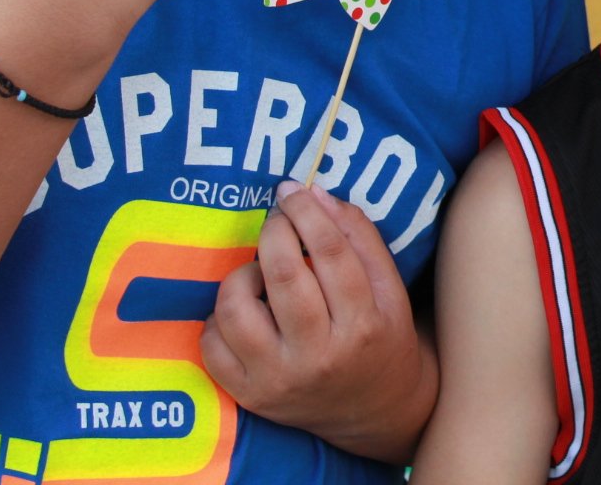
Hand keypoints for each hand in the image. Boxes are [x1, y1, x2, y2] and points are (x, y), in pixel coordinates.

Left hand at [201, 182, 432, 459]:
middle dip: (274, 232)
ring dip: (243, 274)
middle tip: (277, 220)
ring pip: (237, 309)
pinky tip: (245, 309)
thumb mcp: (389, 288)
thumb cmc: (380, 336)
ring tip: (261, 271)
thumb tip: (314, 194)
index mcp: (363, 325)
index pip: (331, 253)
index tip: (293, 191)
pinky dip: (219, 315)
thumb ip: (359, 237)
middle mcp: (320, 356)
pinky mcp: (248, 395)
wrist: (371, 409)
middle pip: (283, 275)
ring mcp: (278, 379)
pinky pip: (211, 344)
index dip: (307, 213)